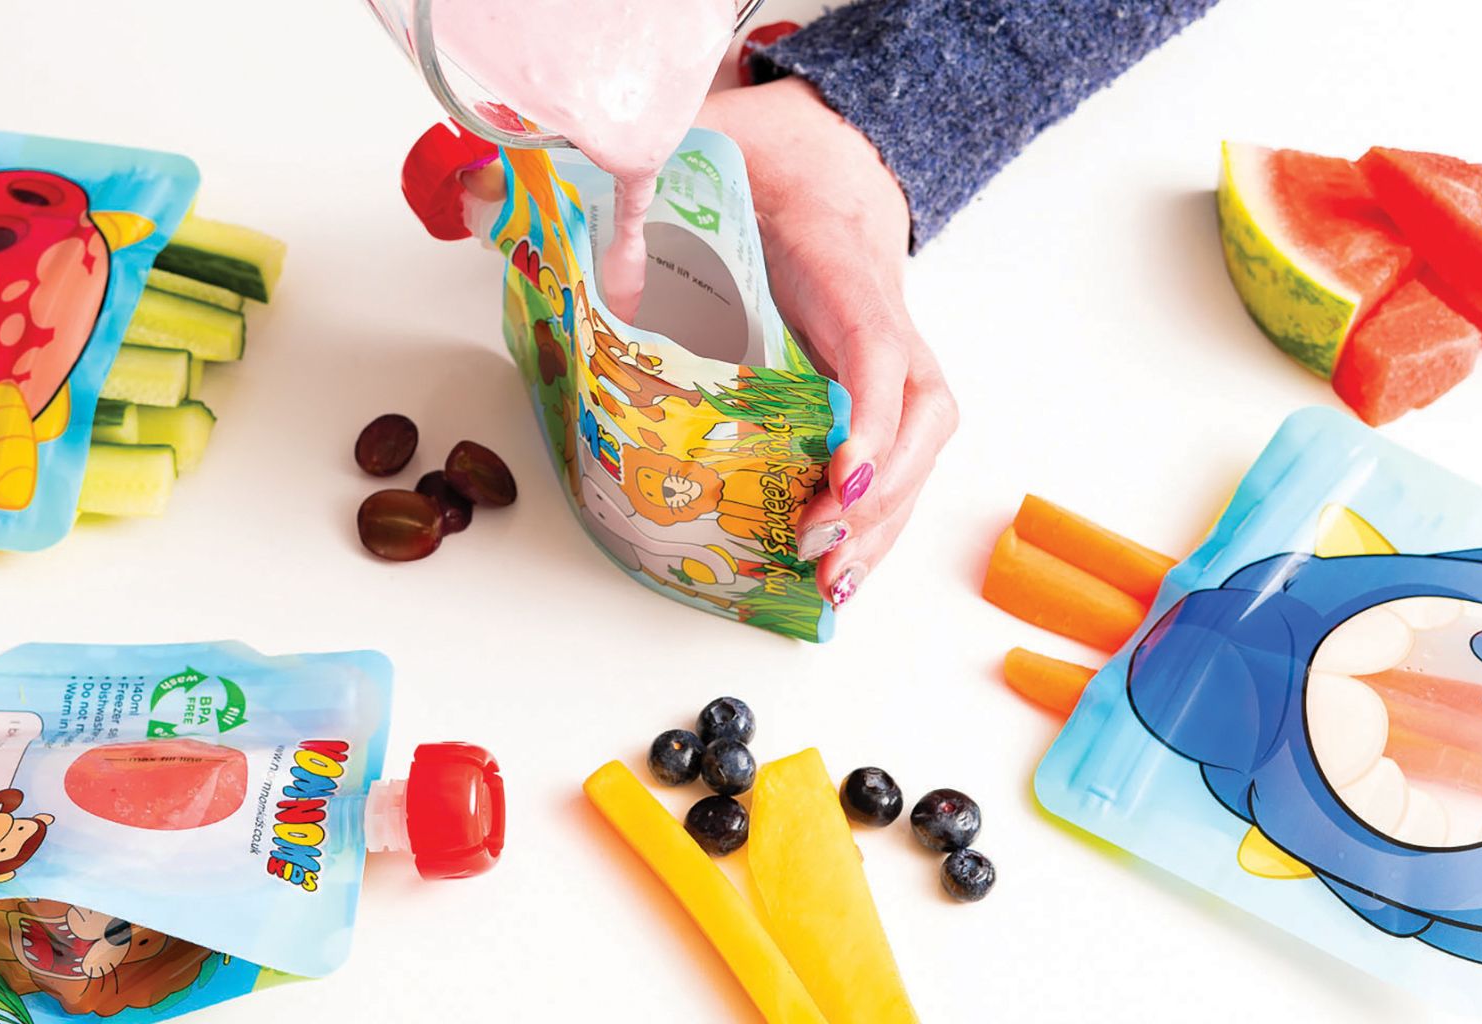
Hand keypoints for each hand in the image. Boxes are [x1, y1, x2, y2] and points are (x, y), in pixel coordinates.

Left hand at [695, 77, 956, 606]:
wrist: (819, 163)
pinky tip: (836, 569)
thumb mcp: (711, 147)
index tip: (844, 475)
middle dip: (878, 491)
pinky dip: (872, 521)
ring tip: (832, 583)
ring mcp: (893, 358)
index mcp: (842, 258)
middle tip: (819, 544)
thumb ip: (649, 174)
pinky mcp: (879, 394)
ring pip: (916, 449)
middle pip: (915, 412)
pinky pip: (896, 461)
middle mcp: (884, 316)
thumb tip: (564, 236)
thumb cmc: (768, 167)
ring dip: (880, 524)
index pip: (875, 343)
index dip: (872, 417)